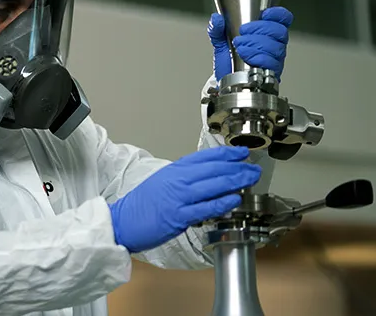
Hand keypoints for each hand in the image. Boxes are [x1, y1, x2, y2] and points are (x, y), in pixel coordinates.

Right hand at [108, 146, 261, 253]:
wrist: (123, 222)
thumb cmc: (141, 205)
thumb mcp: (162, 181)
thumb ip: (183, 178)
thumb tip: (206, 177)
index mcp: (173, 170)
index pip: (204, 157)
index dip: (225, 154)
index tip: (241, 153)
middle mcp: (177, 180)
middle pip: (213, 169)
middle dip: (236, 167)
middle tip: (252, 167)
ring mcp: (178, 198)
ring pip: (213, 185)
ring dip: (235, 181)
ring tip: (250, 179)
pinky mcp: (178, 216)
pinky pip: (205, 208)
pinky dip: (222, 203)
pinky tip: (234, 199)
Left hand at [207, 7, 293, 82]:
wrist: (226, 81)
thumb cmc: (229, 61)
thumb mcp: (221, 41)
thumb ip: (217, 28)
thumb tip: (216, 19)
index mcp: (266, 33)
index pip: (283, 19)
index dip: (277, 14)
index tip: (264, 14)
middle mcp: (274, 45)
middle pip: (279, 31)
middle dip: (260, 29)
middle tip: (243, 32)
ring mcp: (275, 59)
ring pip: (276, 47)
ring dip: (255, 44)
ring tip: (240, 46)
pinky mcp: (272, 73)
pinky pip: (272, 63)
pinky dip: (258, 58)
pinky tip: (246, 56)